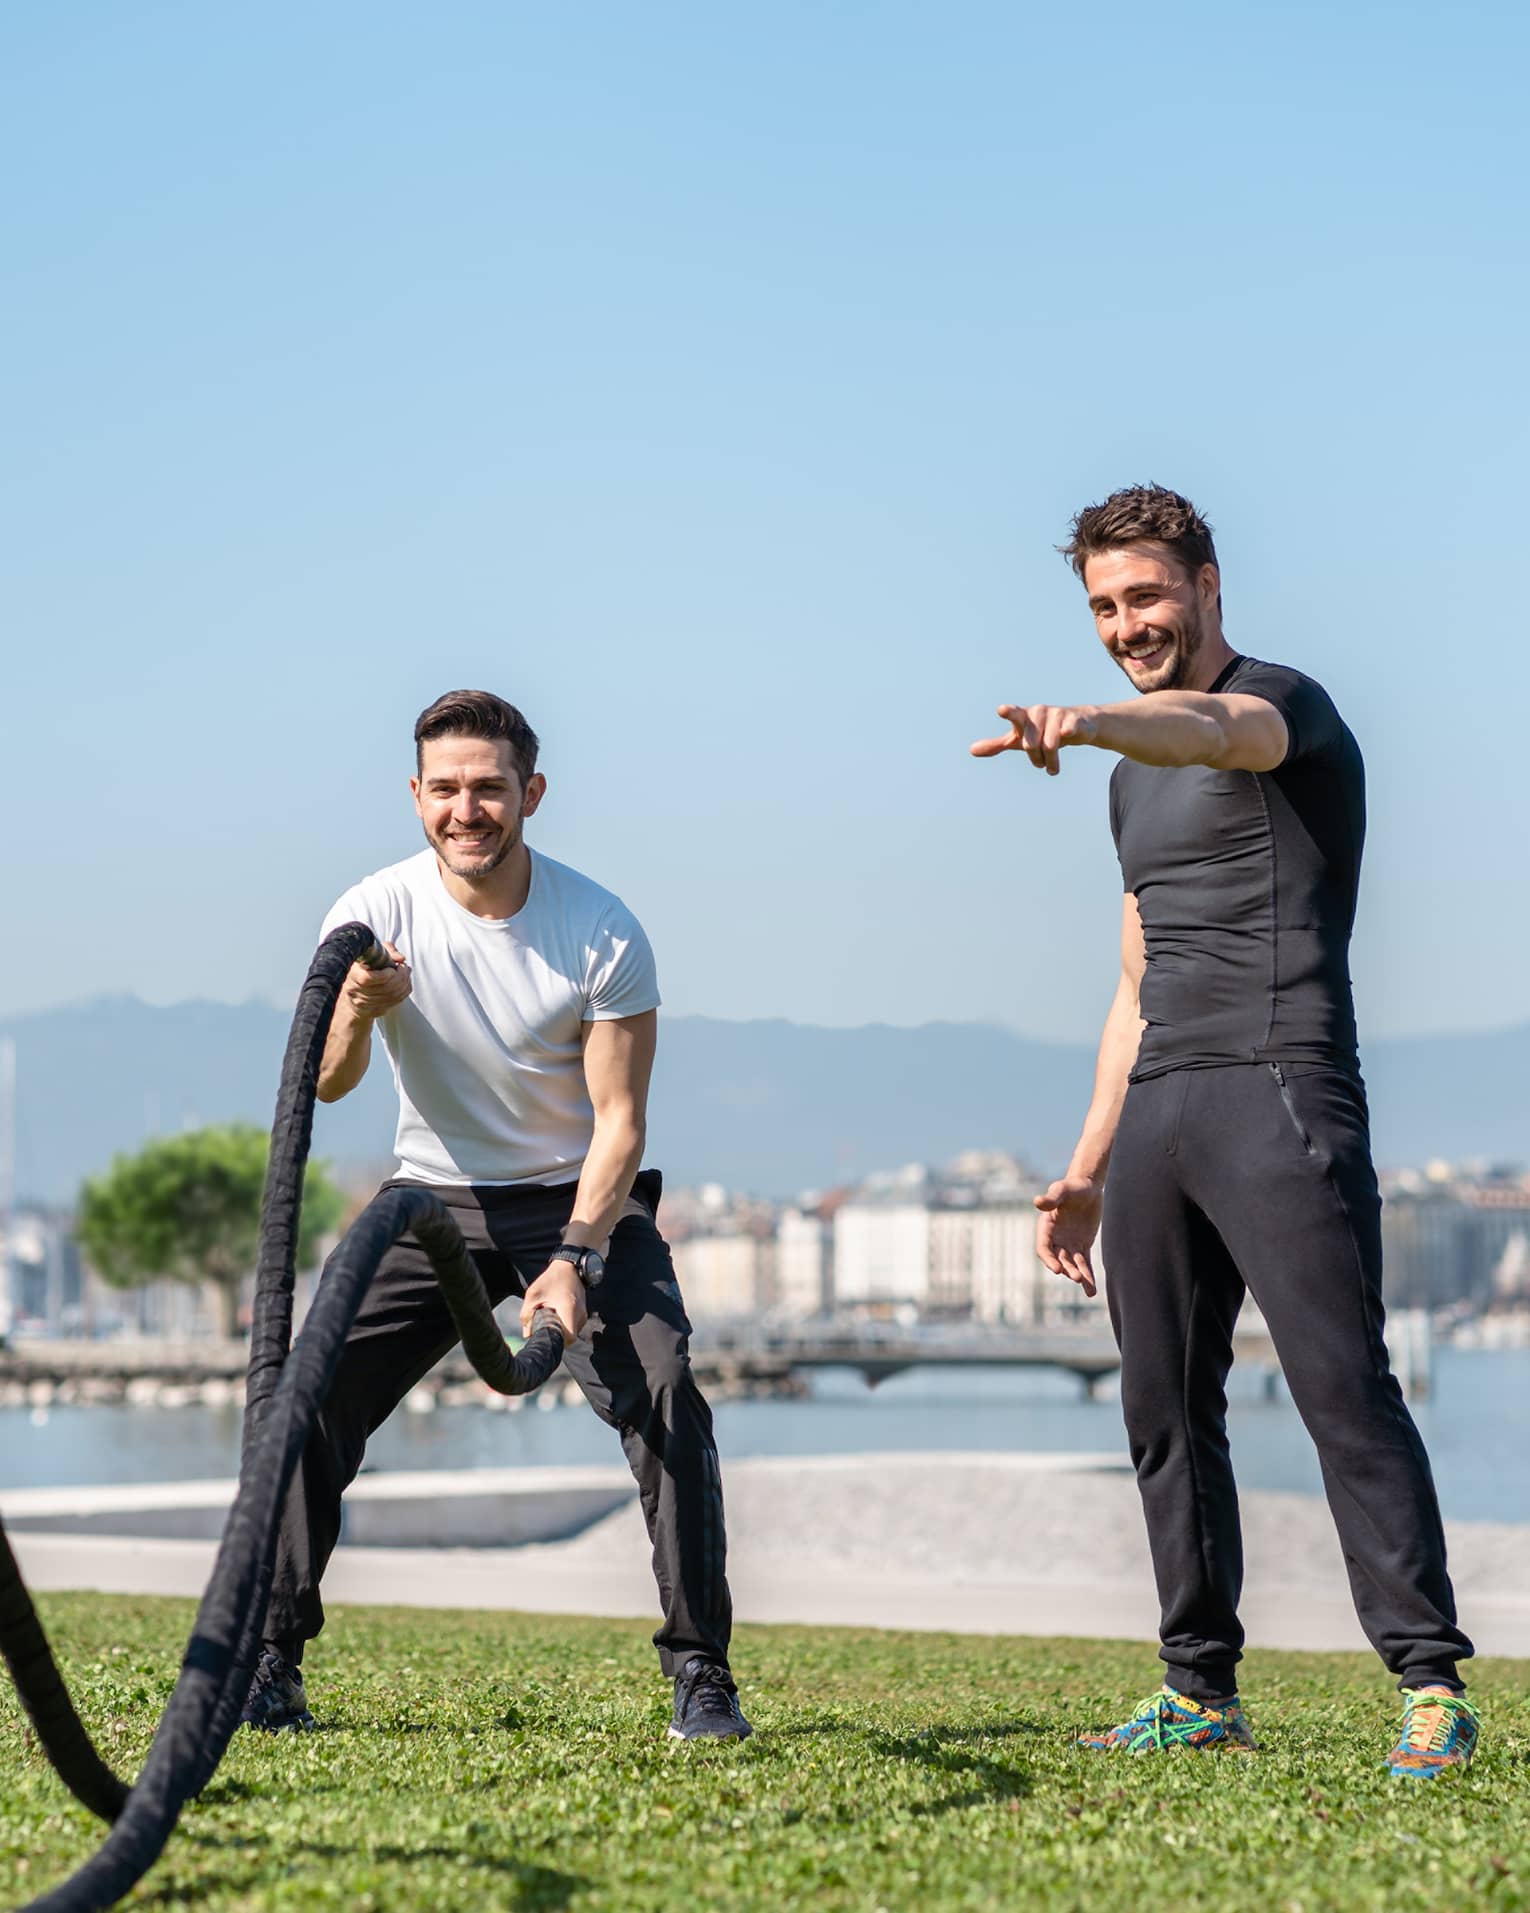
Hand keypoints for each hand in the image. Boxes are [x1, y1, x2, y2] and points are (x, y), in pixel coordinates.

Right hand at [343, 942, 410, 1020]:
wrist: (354, 988)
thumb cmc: (363, 967)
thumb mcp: (372, 952)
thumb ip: (388, 950)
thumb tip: (400, 958)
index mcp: (353, 974)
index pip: (367, 979)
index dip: (384, 975)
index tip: (391, 969)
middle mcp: (357, 990)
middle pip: (385, 988)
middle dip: (401, 976)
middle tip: (403, 967)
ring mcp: (366, 1002)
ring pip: (393, 995)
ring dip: (405, 982)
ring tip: (405, 973)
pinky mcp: (375, 1009)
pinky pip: (396, 1001)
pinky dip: (405, 990)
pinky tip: (404, 982)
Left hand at [520, 1262, 586, 1343]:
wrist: (569, 1266)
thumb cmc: (550, 1279)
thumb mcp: (533, 1294)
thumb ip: (527, 1315)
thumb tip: (527, 1335)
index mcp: (568, 1309)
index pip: (569, 1338)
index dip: (558, 1342)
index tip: (547, 1337)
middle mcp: (580, 1314)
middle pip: (570, 1338)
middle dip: (558, 1337)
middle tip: (545, 1329)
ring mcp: (584, 1313)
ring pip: (573, 1332)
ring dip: (562, 1331)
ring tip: (551, 1320)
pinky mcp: (584, 1312)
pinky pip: (575, 1326)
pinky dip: (566, 1325)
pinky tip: (557, 1316)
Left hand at [970, 704, 1098, 774]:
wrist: (1075, 726)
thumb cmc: (1040, 732)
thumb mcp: (1017, 739)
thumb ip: (996, 745)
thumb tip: (971, 751)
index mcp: (1023, 717)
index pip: (1014, 714)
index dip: (1008, 712)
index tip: (1001, 710)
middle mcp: (1038, 712)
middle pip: (1030, 744)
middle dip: (1035, 759)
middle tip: (1040, 765)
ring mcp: (1056, 714)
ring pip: (1049, 745)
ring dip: (1051, 762)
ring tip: (1052, 769)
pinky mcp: (1072, 719)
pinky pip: (1067, 732)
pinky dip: (1067, 736)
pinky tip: (1068, 735)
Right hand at [1034, 1175, 1102, 1296]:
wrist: (1088, 1186)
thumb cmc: (1073, 1186)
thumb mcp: (1062, 1189)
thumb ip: (1052, 1198)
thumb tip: (1037, 1202)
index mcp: (1046, 1227)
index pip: (1043, 1248)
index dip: (1049, 1260)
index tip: (1057, 1270)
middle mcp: (1055, 1238)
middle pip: (1058, 1259)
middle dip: (1066, 1269)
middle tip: (1077, 1277)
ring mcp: (1068, 1243)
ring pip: (1072, 1264)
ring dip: (1078, 1275)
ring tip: (1087, 1286)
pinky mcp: (1082, 1246)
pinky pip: (1084, 1264)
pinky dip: (1088, 1277)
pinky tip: (1092, 1292)